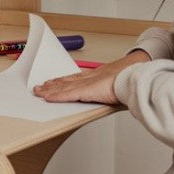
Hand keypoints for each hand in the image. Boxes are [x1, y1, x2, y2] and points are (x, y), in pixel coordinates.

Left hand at [33, 49, 148, 104]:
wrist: (134, 76)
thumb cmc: (132, 79)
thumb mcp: (121, 84)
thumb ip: (117, 89)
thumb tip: (120, 94)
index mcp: (98, 75)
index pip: (77, 78)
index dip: (65, 80)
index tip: (56, 80)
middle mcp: (90, 77)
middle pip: (67, 80)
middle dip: (53, 84)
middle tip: (41, 86)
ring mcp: (87, 83)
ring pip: (64, 86)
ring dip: (50, 89)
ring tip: (39, 90)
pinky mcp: (85, 90)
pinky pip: (66, 94)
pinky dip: (56, 96)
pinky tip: (47, 97)